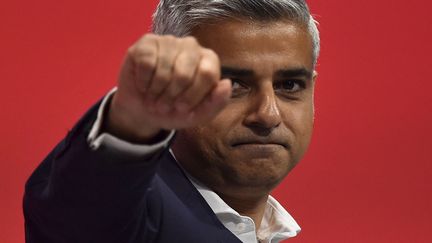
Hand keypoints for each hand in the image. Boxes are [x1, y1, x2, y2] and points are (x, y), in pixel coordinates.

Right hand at [106, 34, 231, 142]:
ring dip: (156, 91)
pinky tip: (144, 85)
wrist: (144, 110)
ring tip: (153, 98)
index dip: (192, 97)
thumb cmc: (175, 111)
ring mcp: (169, 41)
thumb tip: (227, 84)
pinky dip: (143, 81)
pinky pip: (146, 62)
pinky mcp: (147, 42)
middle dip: (171, 96)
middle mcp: (191, 46)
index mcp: (209, 60)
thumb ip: (217, 102)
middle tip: (164, 106)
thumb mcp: (198, 115)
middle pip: (184, 73)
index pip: (207, 74)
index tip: (182, 108)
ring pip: (163, 67)